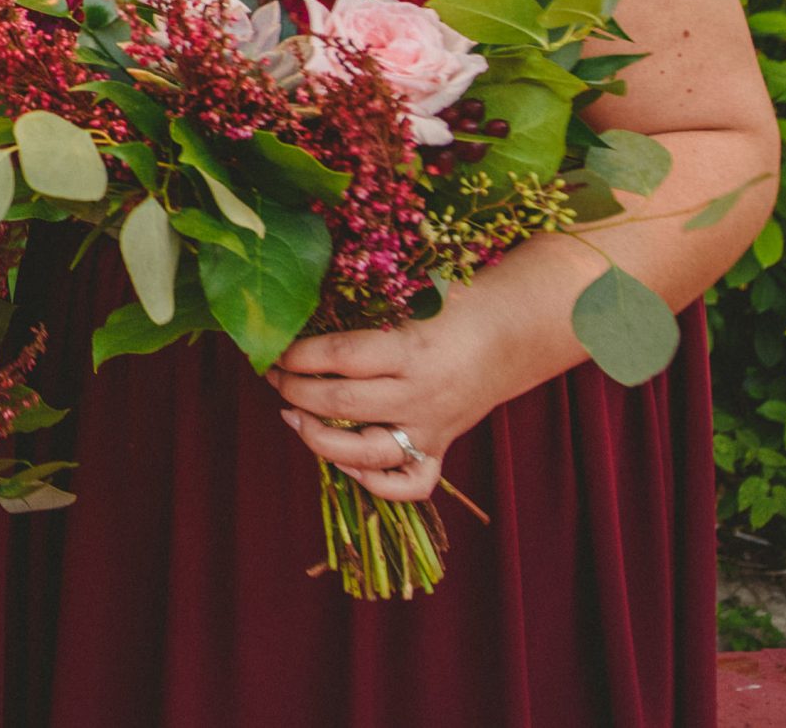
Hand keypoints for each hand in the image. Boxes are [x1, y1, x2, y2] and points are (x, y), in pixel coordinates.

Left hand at [266, 291, 525, 503]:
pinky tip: (343, 461)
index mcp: (411, 349)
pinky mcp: (441, 448)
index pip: (340, 357)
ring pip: (365, 453)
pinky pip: (409, 485)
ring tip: (291, 416)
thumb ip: (363, 315)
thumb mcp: (410, 300)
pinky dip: (373, 483)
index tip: (274, 348)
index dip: (297, 355)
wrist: (512, 333)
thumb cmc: (452, 307)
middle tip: (273, 376)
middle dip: (294, 391)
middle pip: (342, 405)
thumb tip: (298, 324)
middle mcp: (420, 395)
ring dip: (316, 439)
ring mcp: (432, 428)